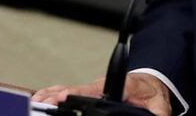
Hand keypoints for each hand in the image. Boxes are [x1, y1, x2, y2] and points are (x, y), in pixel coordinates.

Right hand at [32, 74, 171, 115]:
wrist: (148, 82)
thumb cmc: (150, 92)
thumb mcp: (158, 104)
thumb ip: (158, 113)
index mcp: (116, 86)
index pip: (94, 89)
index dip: (78, 94)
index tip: (63, 97)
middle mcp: (99, 85)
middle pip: (74, 89)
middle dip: (57, 96)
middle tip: (43, 103)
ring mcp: (90, 88)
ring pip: (66, 88)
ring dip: (50, 94)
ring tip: (36, 102)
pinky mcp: (86, 92)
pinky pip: (66, 91)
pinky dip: (52, 93)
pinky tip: (41, 99)